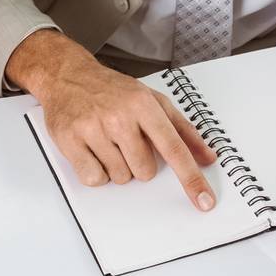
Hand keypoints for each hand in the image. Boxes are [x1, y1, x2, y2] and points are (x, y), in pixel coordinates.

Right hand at [21, 37, 217, 208]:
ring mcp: (93, 128)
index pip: (174, 148)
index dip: (191, 177)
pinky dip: (95, 171)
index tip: (205, 201)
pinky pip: (94, 178)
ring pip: (119, 177)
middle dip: (138, 163)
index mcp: (143, 105)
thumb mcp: (152, 100)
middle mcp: (119, 116)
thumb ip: (183, 130)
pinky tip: (91, 150)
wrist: (67, 75)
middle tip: (125, 140)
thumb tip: (208, 157)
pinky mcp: (70, 140)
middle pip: (144, 171)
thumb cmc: (112, 90)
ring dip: (116, 167)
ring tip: (106, 141)